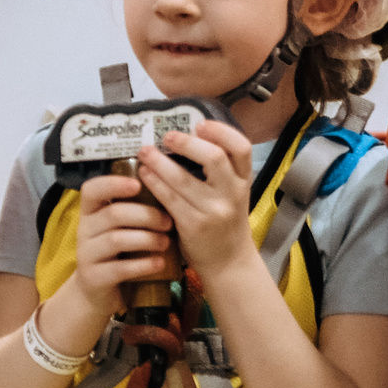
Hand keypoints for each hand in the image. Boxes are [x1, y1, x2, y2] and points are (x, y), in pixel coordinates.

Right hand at [64, 170, 175, 315]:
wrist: (98, 292)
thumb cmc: (118, 253)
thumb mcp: (120, 228)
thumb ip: (134, 209)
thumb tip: (166, 185)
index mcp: (90, 212)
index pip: (92, 189)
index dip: (113, 184)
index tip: (138, 184)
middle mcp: (84, 230)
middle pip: (114, 214)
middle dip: (146, 215)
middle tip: (169, 222)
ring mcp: (87, 255)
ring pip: (117, 240)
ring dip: (147, 239)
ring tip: (166, 243)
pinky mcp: (94, 277)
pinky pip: (119, 268)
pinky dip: (143, 265)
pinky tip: (159, 263)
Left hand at [140, 121, 256, 281]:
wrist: (229, 262)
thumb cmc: (224, 223)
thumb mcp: (232, 194)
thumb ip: (219, 172)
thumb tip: (186, 138)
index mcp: (244, 181)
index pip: (242, 148)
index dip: (221, 131)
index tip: (200, 124)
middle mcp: (233, 193)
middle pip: (214, 158)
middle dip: (186, 143)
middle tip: (166, 136)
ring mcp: (214, 210)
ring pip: (183, 178)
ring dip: (159, 161)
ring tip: (144, 152)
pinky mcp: (194, 225)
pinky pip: (169, 198)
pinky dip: (154, 182)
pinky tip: (144, 174)